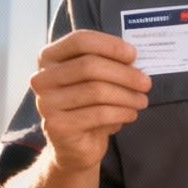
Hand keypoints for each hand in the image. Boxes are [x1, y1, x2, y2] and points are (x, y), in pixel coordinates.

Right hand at [29, 29, 151, 172]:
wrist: (73, 146)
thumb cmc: (86, 105)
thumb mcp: (94, 79)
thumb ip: (106, 63)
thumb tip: (132, 57)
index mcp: (49, 58)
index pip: (80, 41)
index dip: (110, 45)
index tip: (133, 55)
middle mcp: (42, 78)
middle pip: (89, 66)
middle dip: (124, 74)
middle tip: (146, 83)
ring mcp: (46, 103)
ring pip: (96, 91)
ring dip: (127, 96)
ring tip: (142, 100)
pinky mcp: (58, 126)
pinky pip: (99, 114)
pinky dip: (121, 112)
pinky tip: (132, 114)